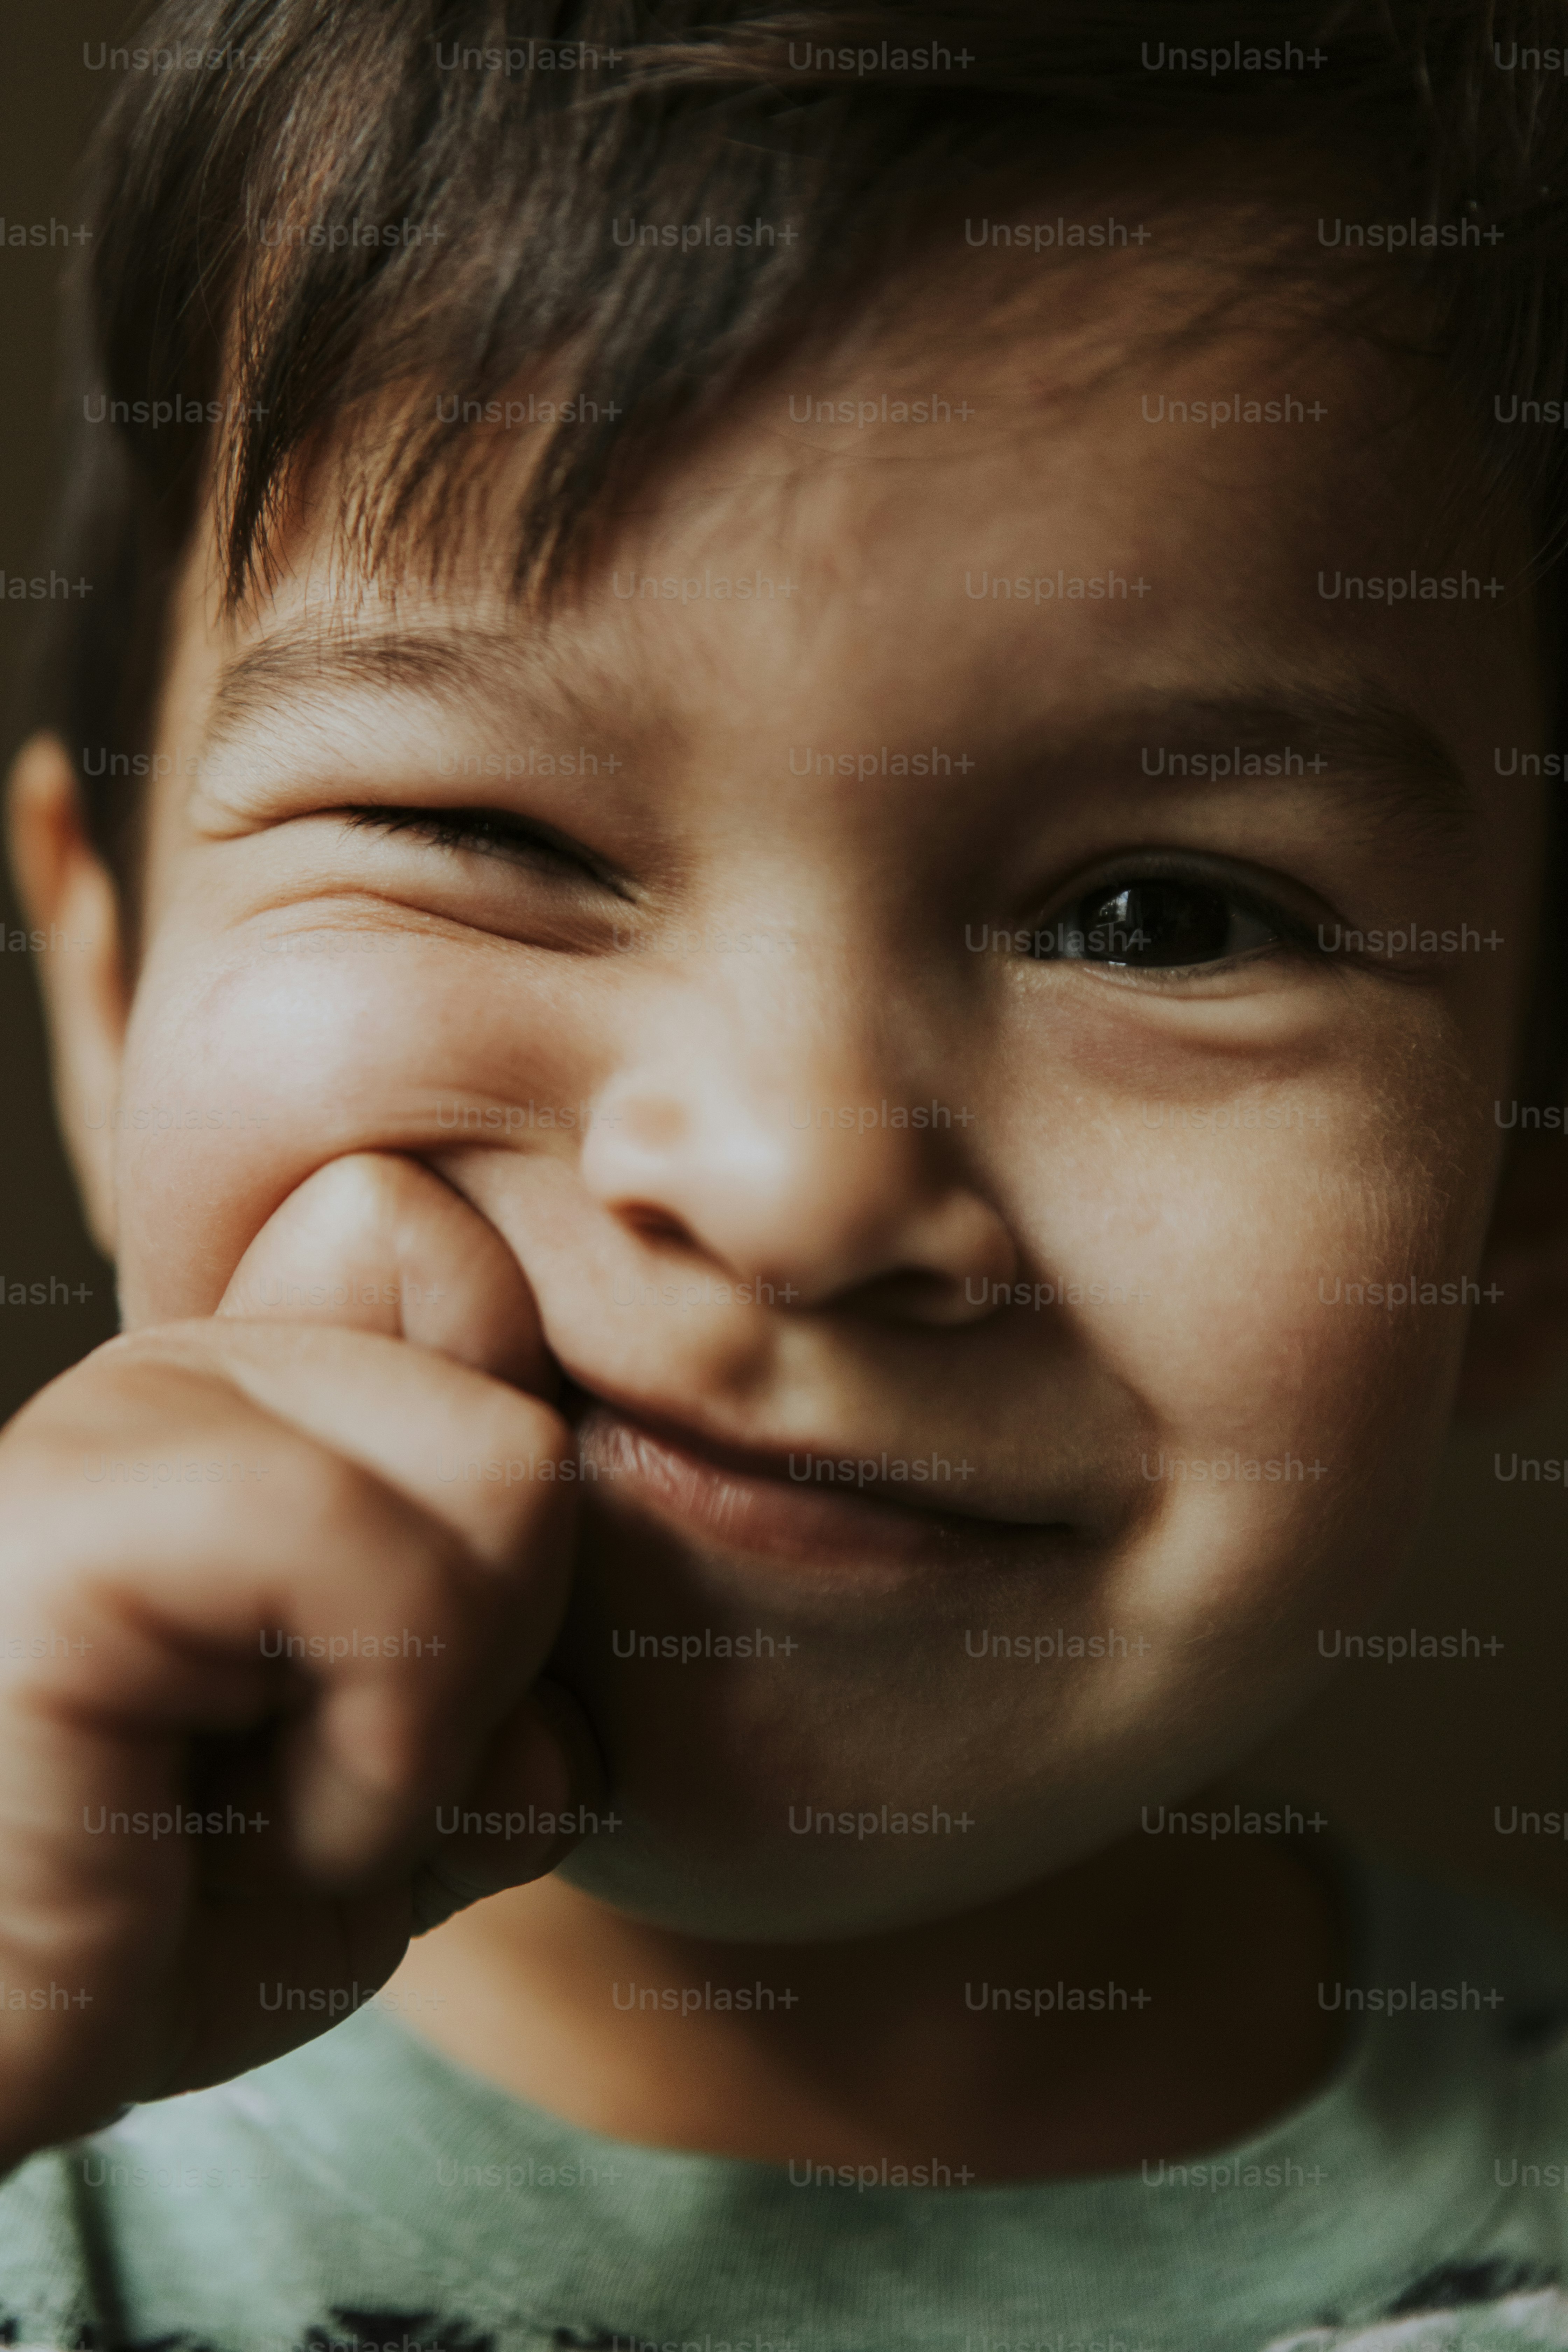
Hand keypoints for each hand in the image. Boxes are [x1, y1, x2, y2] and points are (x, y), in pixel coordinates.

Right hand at [0, 1153, 597, 2171]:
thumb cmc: (174, 1930)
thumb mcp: (411, 1766)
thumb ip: (505, 1613)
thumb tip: (572, 1466)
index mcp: (266, 1385)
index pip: (523, 1349)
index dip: (514, 1599)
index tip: (366, 1724)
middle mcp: (195, 1356)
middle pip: (537, 1440)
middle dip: (484, 1670)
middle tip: (302, 1784)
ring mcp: (129, 1408)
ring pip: (510, 1482)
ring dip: (430, 1736)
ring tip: (251, 1811)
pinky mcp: (89, 1510)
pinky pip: (405, 1585)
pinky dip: (374, 1777)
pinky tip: (218, 1841)